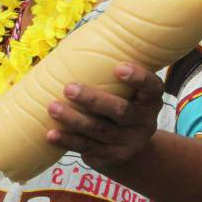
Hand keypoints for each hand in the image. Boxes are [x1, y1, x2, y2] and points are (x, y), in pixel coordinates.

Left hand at [45, 62, 164, 171]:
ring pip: (100, 131)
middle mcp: (143, 121)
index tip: (119, 67)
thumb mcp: (127, 91)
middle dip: (94, 100)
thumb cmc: (120, 104)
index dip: (138, 78)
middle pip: (121, 111)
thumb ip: (110, 74)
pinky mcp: (110, 156)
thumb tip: (74, 45)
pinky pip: (87, 148)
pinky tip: (51, 134)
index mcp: (150, 99)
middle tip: (69, 88)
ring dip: (74, 119)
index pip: (151, 87)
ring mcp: (128, 142)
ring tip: (52, 108)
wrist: (130, 150)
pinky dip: (68, 141)